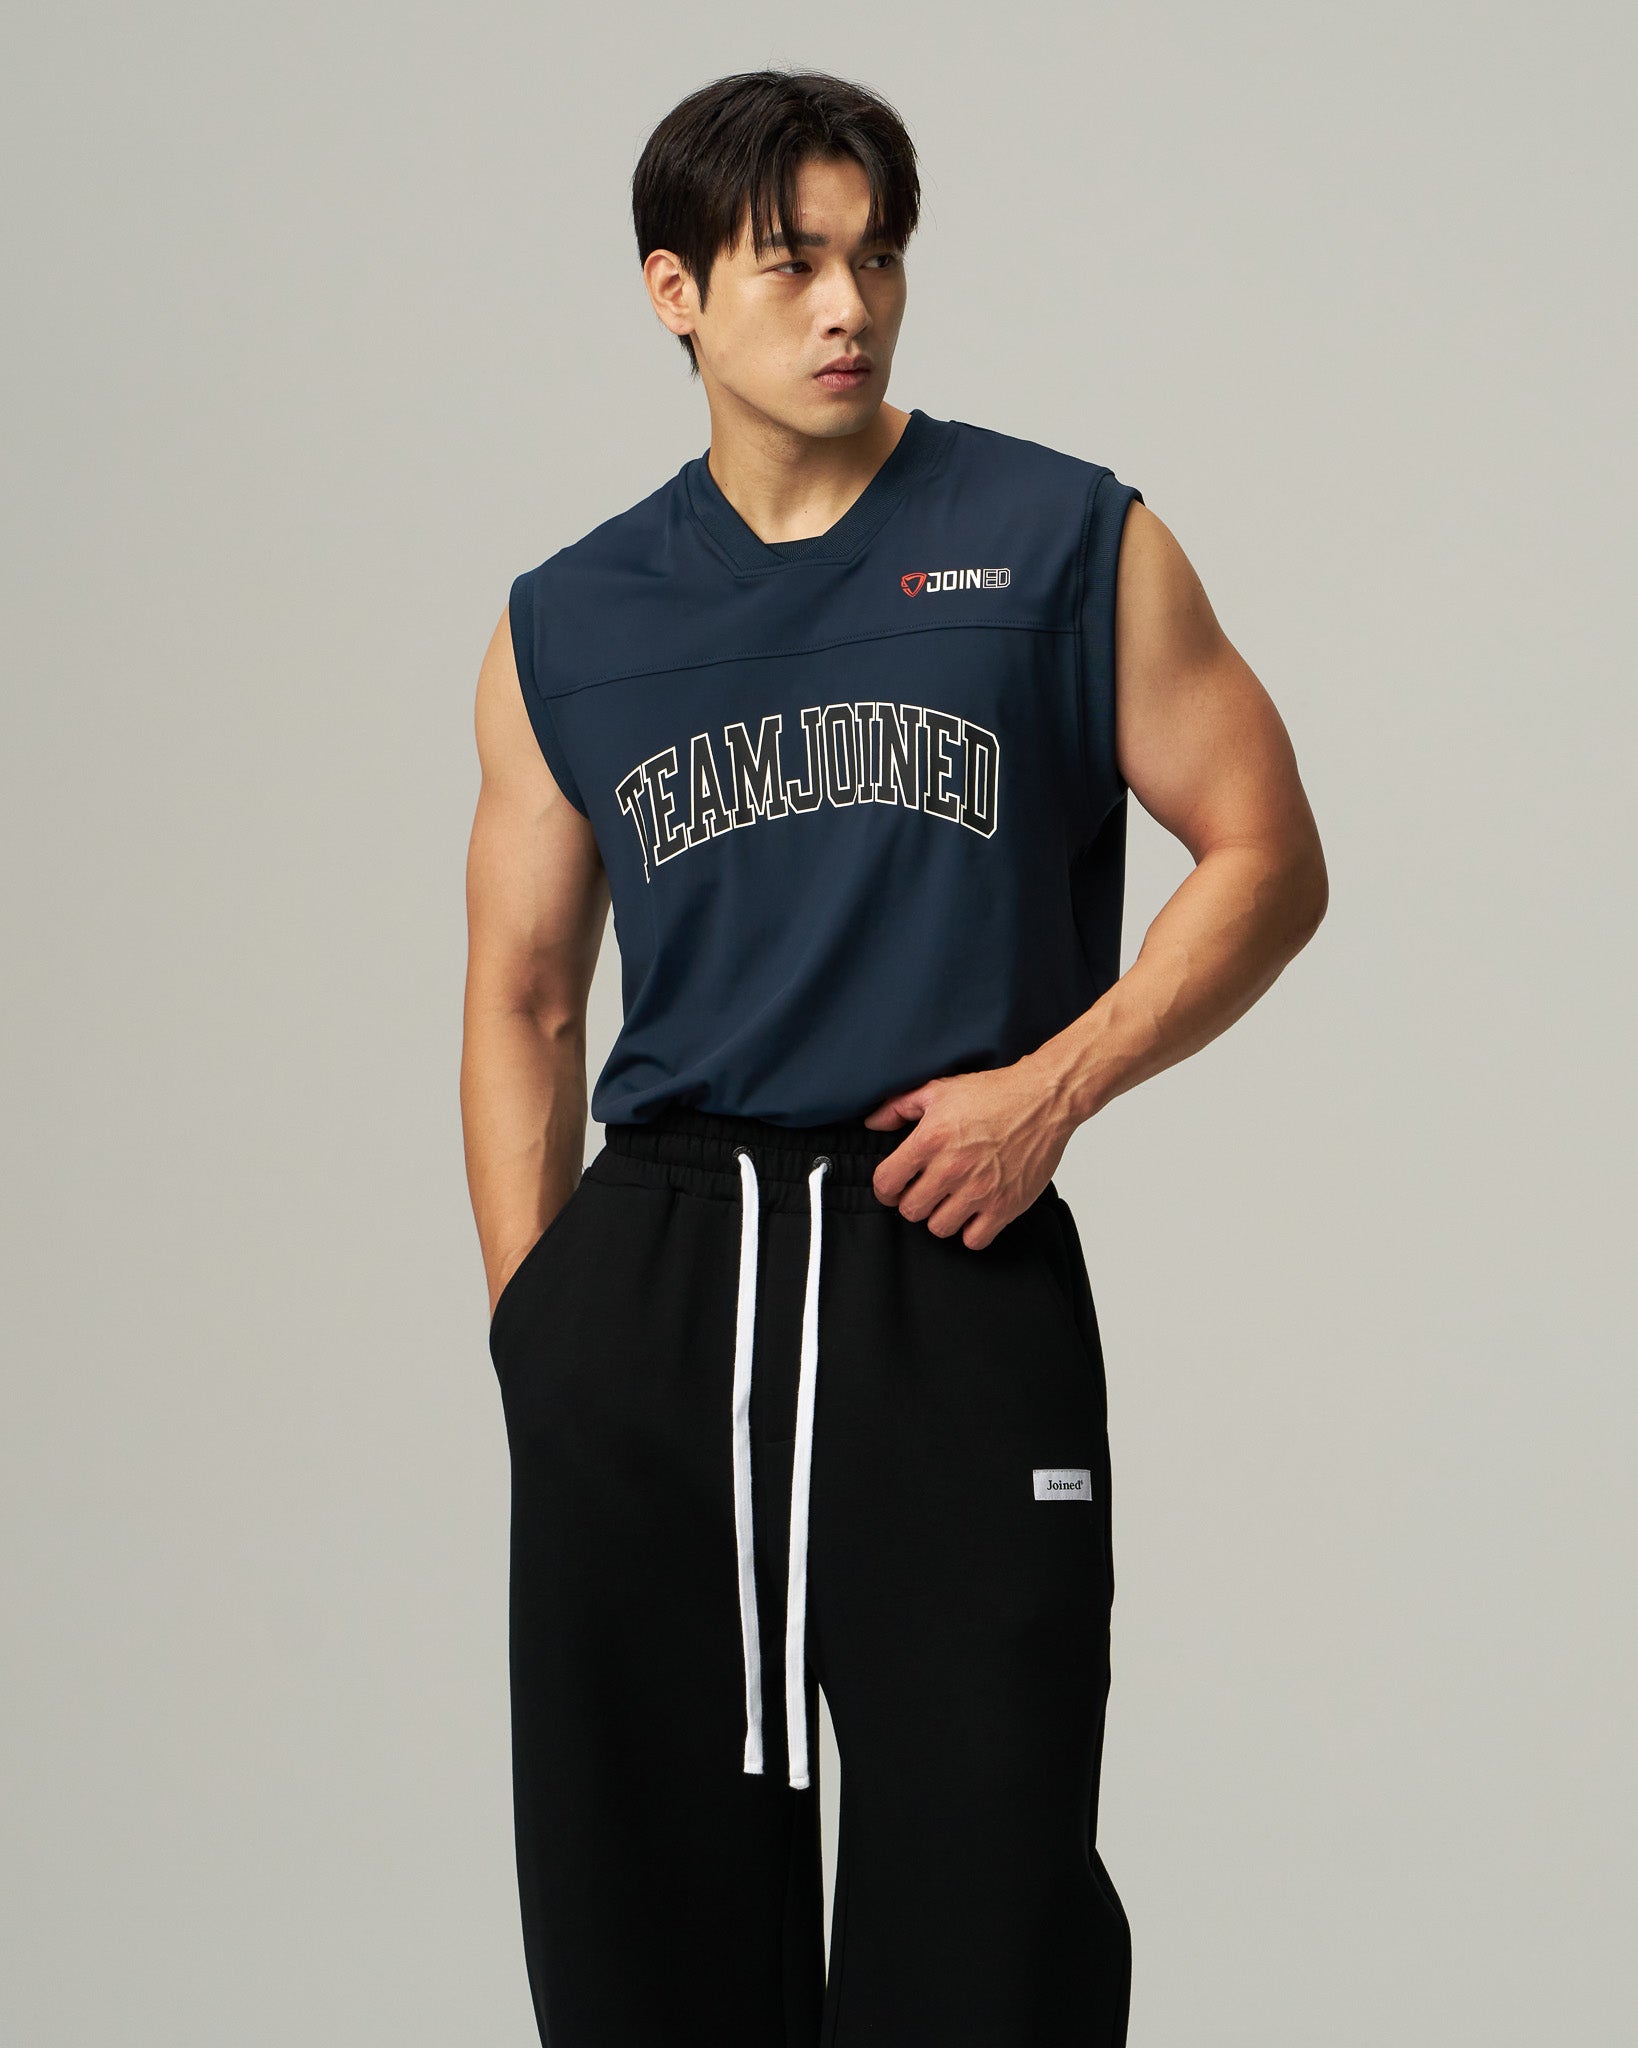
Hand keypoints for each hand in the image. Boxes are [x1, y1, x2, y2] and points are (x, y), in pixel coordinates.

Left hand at [860, 1063, 1073, 1248]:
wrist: (1044, 1100)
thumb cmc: (994, 1094)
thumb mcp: (939, 1089)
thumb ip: (899, 1107)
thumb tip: (872, 1124)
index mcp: (930, 1140)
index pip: (886, 1183)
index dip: (885, 1187)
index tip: (894, 1185)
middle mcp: (952, 1168)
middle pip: (911, 1210)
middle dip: (912, 1201)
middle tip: (925, 1190)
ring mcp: (980, 1191)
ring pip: (939, 1228)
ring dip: (940, 1216)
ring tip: (950, 1199)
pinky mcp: (1006, 1206)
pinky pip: (974, 1240)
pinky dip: (971, 1231)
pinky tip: (974, 1212)